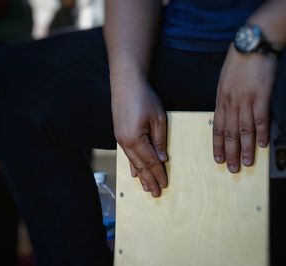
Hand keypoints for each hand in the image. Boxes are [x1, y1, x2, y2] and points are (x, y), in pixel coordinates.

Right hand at [112, 76, 167, 196]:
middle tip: (156, 193)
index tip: (165, 185)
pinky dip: (132, 165)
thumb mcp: (158, 119)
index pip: (150, 162)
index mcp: (135, 140)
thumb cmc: (143, 98)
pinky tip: (134, 173)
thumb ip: (160, 141)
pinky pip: (127, 155)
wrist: (126, 84)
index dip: (158, 174)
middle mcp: (125, 142)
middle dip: (149, 180)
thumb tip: (162, 159)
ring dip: (140, 176)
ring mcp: (121, 139)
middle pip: (140, 166)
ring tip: (146, 188)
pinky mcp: (120, 134)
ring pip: (133, 162)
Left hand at [213, 44, 276, 172]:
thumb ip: (225, 100)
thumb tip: (226, 116)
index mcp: (221, 100)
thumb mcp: (224, 82)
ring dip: (245, 148)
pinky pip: (261, 118)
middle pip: (230, 133)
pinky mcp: (262, 95)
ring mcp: (246, 100)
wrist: (251, 45)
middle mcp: (231, 103)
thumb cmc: (237, 63)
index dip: (218, 145)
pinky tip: (263, 145)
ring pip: (244, 129)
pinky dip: (262, 133)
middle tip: (232, 168)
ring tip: (246, 163)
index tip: (217, 159)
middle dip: (230, 153)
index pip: (217, 128)